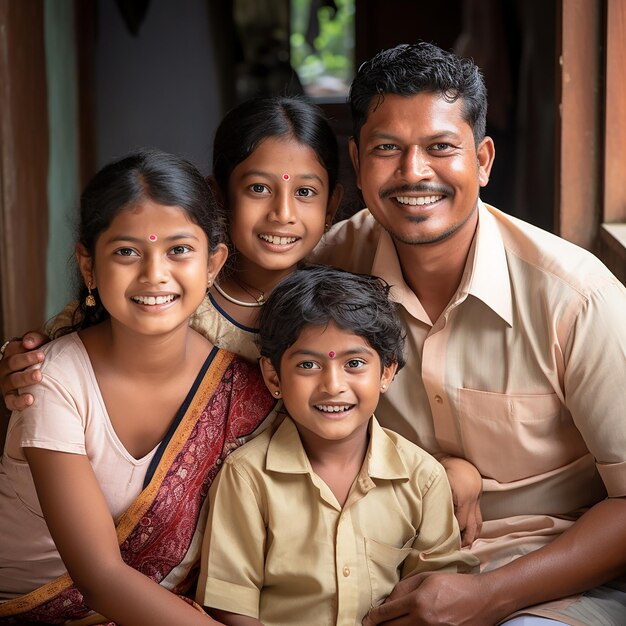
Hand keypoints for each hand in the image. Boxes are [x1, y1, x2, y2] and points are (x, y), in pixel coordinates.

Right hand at [0, 332, 48, 410]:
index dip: (24, 346)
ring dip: (25, 378)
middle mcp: (5, 368)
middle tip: (42, 357)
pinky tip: (30, 399)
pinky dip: (19, 401)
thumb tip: (28, 342)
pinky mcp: (10, 398)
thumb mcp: (40, 345)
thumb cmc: (40, 358)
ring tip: (39, 376)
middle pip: (12, 362)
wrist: (40, 380)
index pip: (13, 347)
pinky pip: (11, 401)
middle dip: (26, 359)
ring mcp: (6, 383)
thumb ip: (35, 339)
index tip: (39, 347)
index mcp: (11, 354)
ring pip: (12, 380)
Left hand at [362, 571, 493, 625]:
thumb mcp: (427, 578)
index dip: (372, 618)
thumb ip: (404, 589)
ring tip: (388, 625)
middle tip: (372, 625)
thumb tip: (386, 602)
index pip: (386, 613)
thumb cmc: (454, 585)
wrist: (483, 600)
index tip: (366, 620)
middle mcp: (423, 621)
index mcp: (418, 602)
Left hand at [440, 456, 482, 545]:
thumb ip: (436, 497)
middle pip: (471, 528)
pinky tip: (469, 537)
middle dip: (464, 540)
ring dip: (472, 537)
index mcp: (463, 497)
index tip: (443, 543)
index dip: (452, 533)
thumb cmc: (445, 470)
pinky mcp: (478, 502)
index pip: (460, 522)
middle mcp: (472, 502)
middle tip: (454, 550)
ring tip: (463, 547)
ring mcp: (477, 503)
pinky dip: (474, 529)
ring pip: (478, 525)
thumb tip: (424, 514)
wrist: (460, 461)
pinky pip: (479, 520)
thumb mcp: (440, 482)